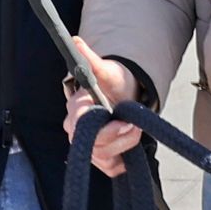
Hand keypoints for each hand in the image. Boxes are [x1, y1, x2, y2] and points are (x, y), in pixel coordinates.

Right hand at [71, 42, 145, 175]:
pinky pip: (109, 168)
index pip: (80, 126)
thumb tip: (77, 41)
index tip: (126, 123)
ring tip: (135, 130)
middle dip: (120, 139)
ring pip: (103, 158)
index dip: (105, 130)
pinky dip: (123, 160)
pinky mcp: (99, 157)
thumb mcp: (106, 70)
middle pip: (94, 146)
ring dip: (124, 147)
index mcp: (76, 108)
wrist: (120, 96)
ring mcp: (87, 145)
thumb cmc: (112, 83)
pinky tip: (130, 149)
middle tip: (135, 126)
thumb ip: (91, 59)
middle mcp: (75, 129)